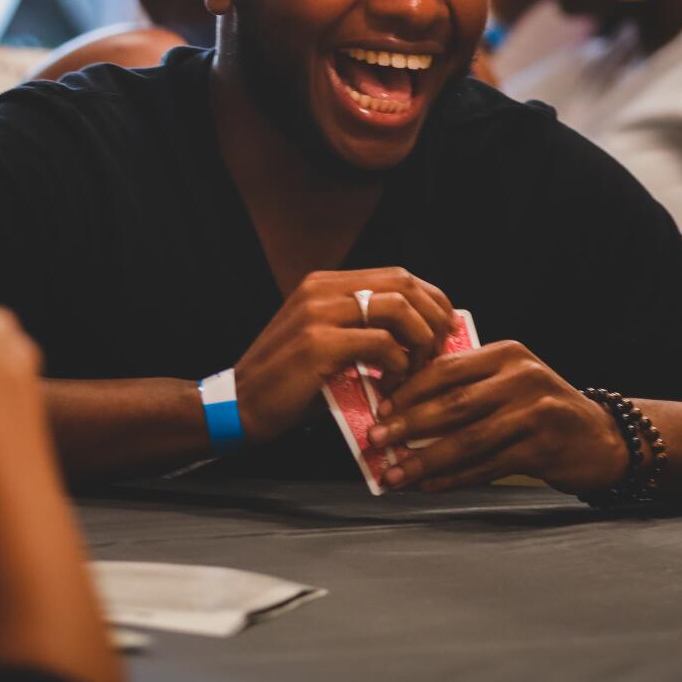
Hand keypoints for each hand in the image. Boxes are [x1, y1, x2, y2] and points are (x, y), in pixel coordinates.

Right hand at [232, 268, 457, 442]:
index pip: (397, 276)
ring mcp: (318, 314)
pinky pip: (381, 344)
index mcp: (325, 284)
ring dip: (419, 340)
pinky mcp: (318, 344)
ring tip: (416, 369)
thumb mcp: (326, 343)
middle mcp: (321, 289)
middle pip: (404, 283)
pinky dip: (398, 366)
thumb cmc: (289, 383)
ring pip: (398, 308)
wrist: (240, 405)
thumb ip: (363, 330)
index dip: (431, 300)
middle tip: (437, 352)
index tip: (442, 330)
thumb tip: (422, 334)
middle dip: (433, 317)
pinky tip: (392, 385)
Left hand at [365, 341, 628, 494]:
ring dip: (424, 460)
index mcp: (507, 354)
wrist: (601, 439)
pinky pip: (486, 466)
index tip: (379, 407)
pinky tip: (427, 486)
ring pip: (467, 439)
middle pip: (453, 403)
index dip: (409, 389)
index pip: (447, 368)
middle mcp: (522, 377)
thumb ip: (468, 387)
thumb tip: (402, 409)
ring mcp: (535, 413)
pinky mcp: (542, 448)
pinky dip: (452, 478)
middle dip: (408, 425)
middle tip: (375, 440)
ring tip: (393, 473)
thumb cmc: (542, 410)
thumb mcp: (510, 383)